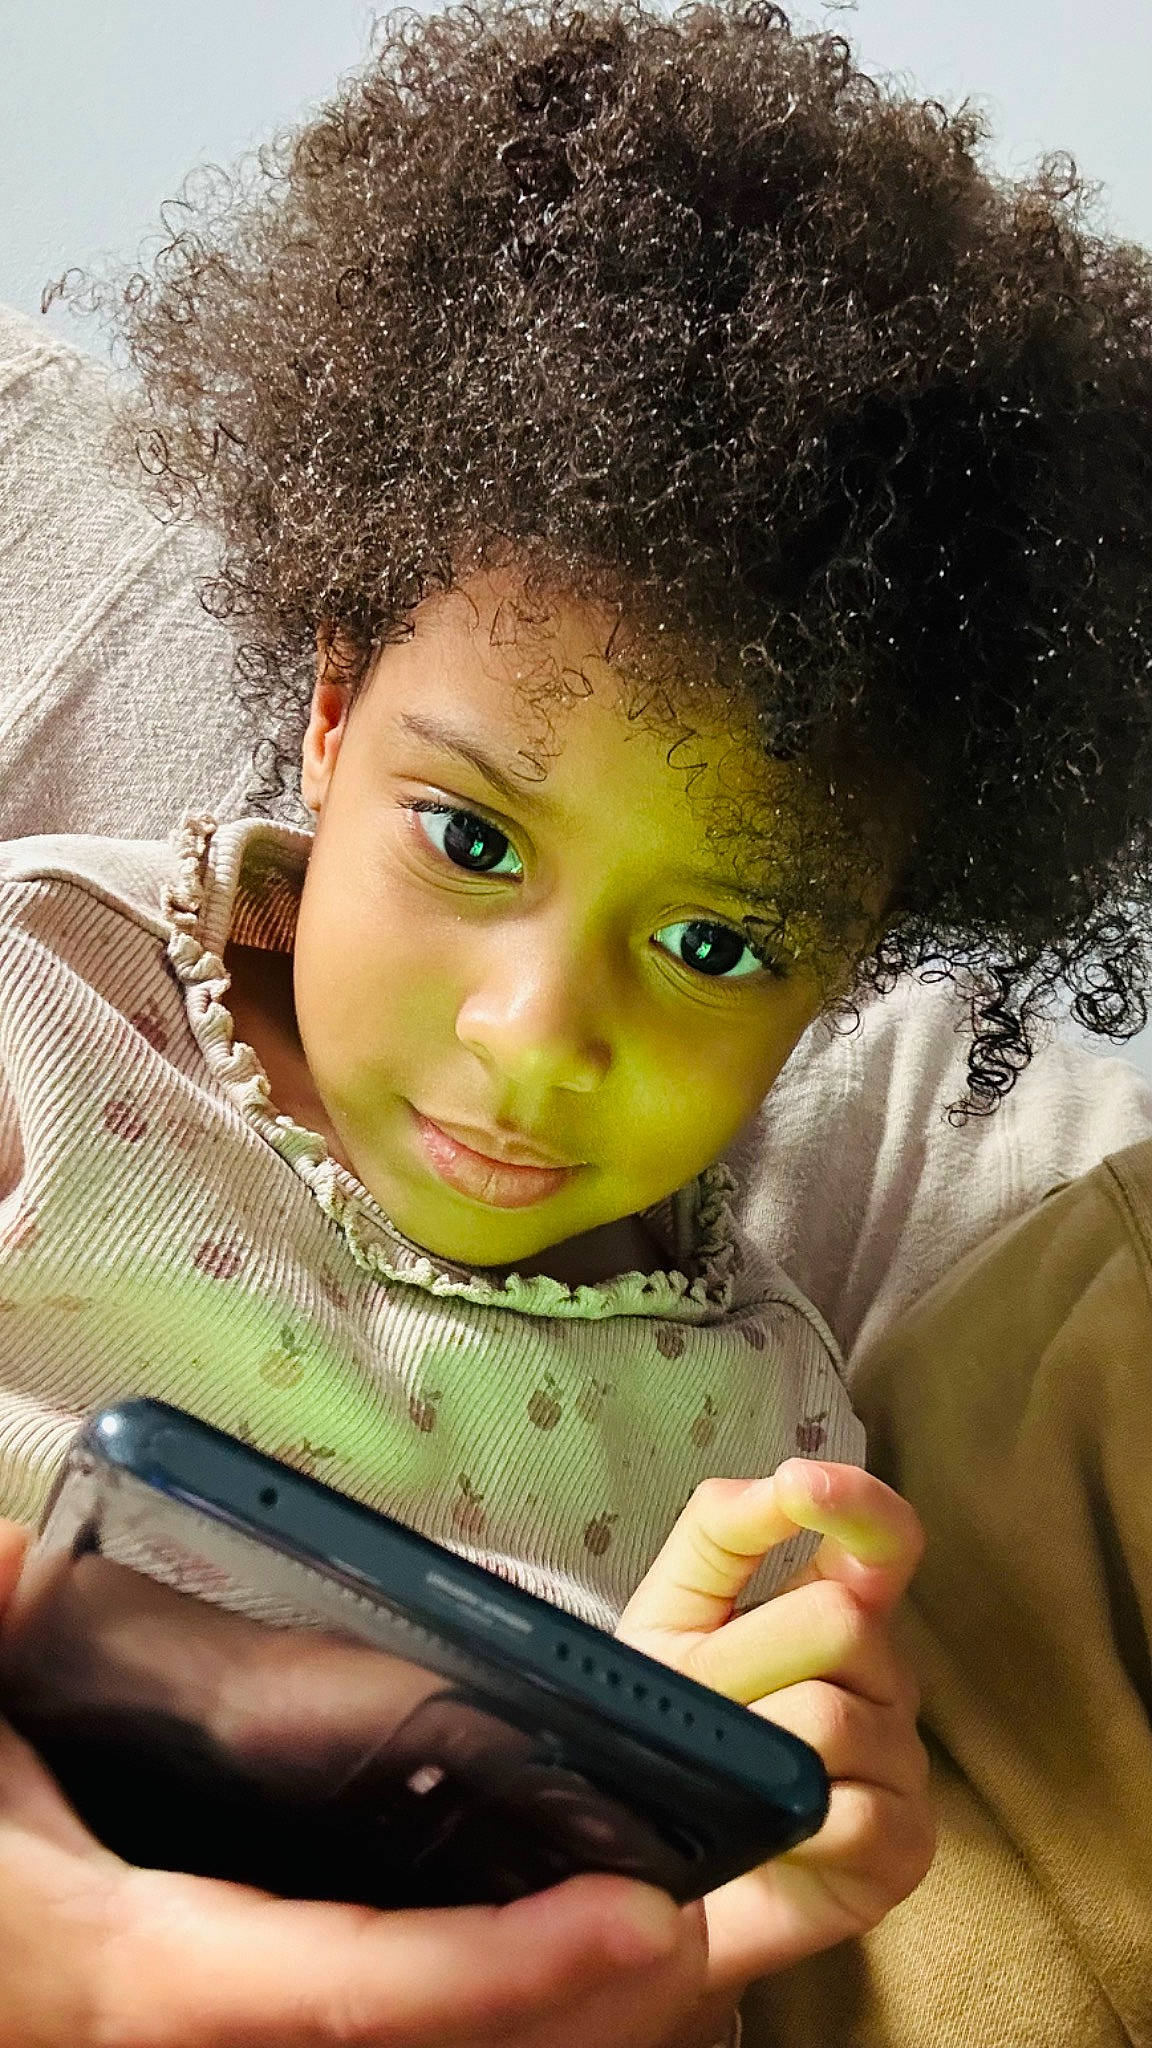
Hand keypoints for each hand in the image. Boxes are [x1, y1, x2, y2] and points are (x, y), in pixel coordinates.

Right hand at [0, 1518, 706, 2047]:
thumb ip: (8, 1619)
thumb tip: (18, 1555)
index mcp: (130, 1964)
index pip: (342, 1988)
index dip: (496, 1970)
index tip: (638, 1919)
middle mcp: (182, 2033)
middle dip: (562, 2013)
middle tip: (700, 1930)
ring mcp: (197, 2042)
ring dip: (537, 2017)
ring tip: (659, 1939)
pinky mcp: (205, 2020)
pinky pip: (360, 2028)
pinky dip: (469, 2002)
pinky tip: (543, 1951)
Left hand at [616, 1461, 934, 2004]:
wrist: (650, 1875)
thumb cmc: (667, 1736)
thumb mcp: (669, 1618)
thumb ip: (719, 1535)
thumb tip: (775, 1486)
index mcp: (836, 1606)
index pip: (883, 1536)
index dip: (855, 1503)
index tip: (803, 1482)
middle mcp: (883, 1674)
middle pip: (839, 1622)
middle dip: (740, 1663)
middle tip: (695, 1714)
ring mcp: (901, 1760)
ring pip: (832, 1718)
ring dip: (753, 1752)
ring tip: (723, 1780)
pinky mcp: (904, 1846)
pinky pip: (852, 1814)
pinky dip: (789, 1828)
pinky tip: (766, 1837)